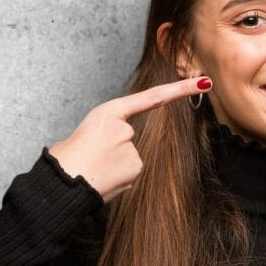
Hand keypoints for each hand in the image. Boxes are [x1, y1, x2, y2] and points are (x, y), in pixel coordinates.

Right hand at [48, 77, 212, 200]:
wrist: (61, 182)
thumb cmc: (67, 159)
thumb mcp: (86, 134)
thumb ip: (108, 133)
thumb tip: (119, 148)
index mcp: (107, 112)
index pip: (150, 97)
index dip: (180, 89)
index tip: (204, 82)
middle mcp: (124, 127)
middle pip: (129, 138)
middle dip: (114, 149)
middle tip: (92, 158)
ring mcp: (131, 147)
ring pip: (130, 157)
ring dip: (115, 165)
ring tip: (94, 169)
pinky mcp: (135, 167)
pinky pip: (131, 171)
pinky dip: (119, 176)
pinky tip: (103, 178)